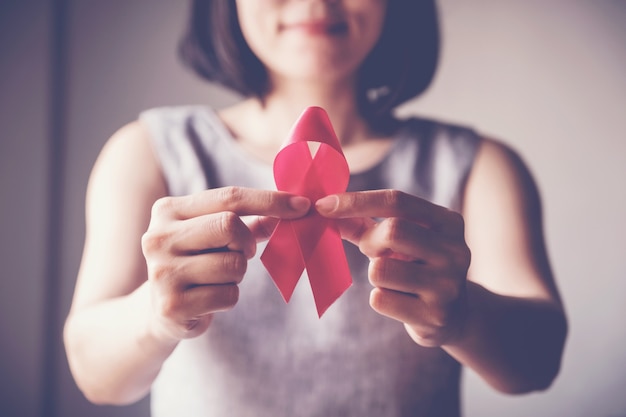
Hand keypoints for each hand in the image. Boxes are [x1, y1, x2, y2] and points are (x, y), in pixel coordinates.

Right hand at [141, 186, 309, 341]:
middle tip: (241, 253)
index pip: (229, 197)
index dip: (270, 200)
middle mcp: (157, 237)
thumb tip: (293, 209)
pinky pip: (228, 296)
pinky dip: (229, 298)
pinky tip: (209, 299)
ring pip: (233, 265)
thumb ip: (249, 221)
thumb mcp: (215, 236)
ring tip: (217, 278)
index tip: (302, 206)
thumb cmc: (196, 263)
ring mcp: (161, 272)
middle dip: (246, 242)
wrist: (159, 311)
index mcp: (168, 210)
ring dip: (237, 274)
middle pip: (230, 225)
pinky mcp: (171, 305)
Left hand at [315, 190, 470, 346]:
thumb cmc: (416, 267)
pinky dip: (379, 298)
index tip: (323, 205)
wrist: (454, 317)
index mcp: (448, 222)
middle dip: (370, 242)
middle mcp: (456, 250)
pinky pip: (380, 299)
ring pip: (380, 269)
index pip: (397, 201)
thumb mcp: (399, 241)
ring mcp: (447, 285)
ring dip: (374, 274)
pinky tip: (400, 302)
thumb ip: (364, 224)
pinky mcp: (435, 316)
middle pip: (393, 231)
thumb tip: (325, 209)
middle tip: (372, 252)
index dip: (356, 201)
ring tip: (392, 279)